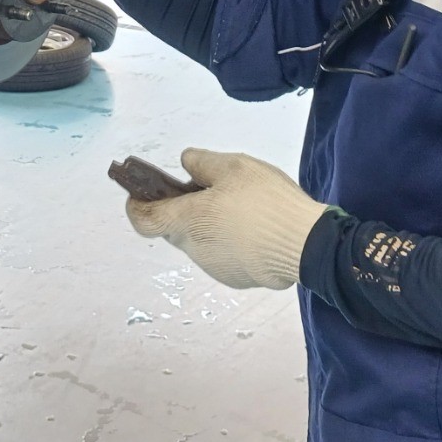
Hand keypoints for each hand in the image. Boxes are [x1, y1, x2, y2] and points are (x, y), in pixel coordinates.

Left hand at [126, 149, 327, 289]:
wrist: (306, 245)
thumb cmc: (264, 200)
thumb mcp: (233, 166)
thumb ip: (202, 163)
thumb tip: (186, 164)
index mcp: (186, 221)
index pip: (144, 220)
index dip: (136, 205)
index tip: (139, 192)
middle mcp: (195, 249)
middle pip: (173, 229)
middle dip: (180, 209)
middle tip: (204, 188)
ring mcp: (215, 268)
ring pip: (199, 242)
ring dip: (205, 225)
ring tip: (236, 205)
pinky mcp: (237, 278)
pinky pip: (221, 254)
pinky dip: (226, 239)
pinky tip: (252, 227)